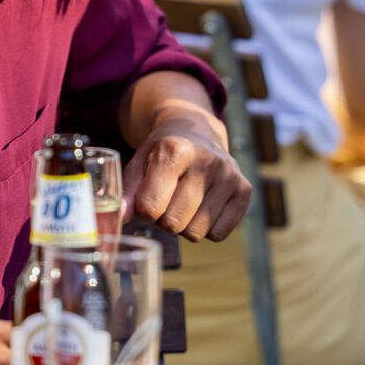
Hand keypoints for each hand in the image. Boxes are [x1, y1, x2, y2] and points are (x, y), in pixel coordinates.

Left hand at [125, 111, 250, 241]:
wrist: (197, 130)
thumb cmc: (163, 152)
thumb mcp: (139, 162)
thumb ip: (126, 192)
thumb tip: (119, 219)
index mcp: (175, 151)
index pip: (150, 207)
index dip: (144, 210)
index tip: (147, 197)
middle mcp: (206, 161)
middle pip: (173, 223)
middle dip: (164, 219)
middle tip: (167, 199)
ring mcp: (229, 176)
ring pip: (196, 232)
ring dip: (185, 224)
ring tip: (185, 201)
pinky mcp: (244, 190)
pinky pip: (218, 234)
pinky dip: (207, 227)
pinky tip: (204, 205)